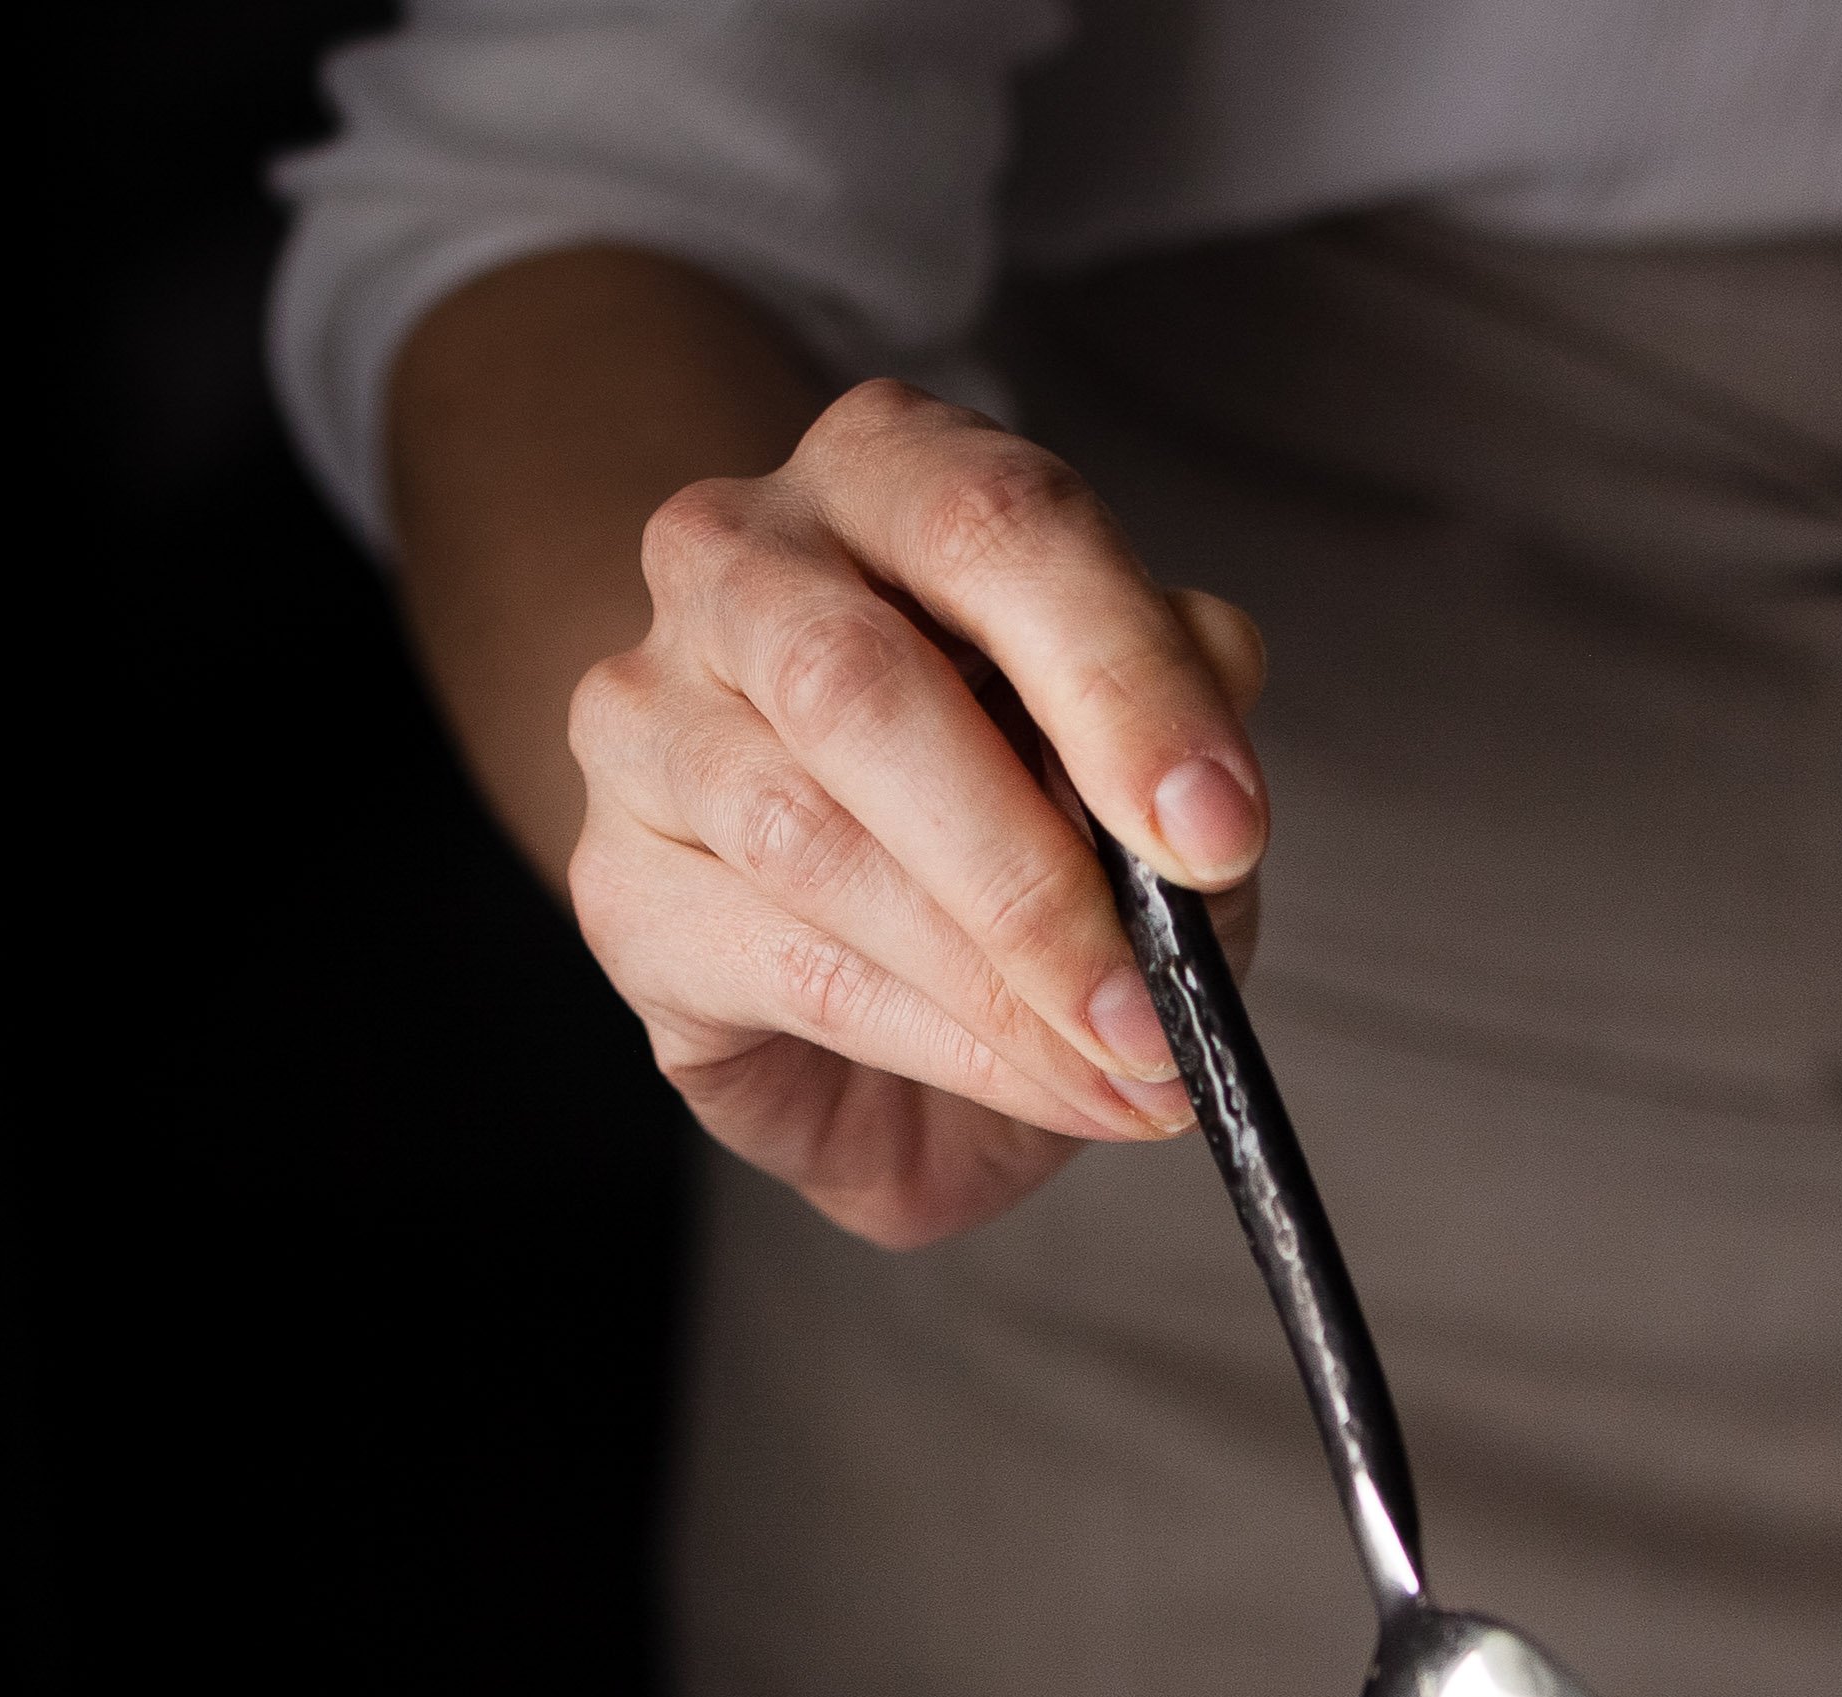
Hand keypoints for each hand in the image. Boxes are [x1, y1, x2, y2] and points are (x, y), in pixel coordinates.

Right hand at [564, 377, 1268, 1249]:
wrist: (879, 962)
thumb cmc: (1023, 815)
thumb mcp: (1142, 754)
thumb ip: (1180, 724)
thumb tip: (1201, 794)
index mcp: (886, 469)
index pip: (993, 524)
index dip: (1120, 681)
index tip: (1221, 833)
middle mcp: (736, 559)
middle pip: (860, 683)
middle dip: (1034, 875)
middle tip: (1156, 1010)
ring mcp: (647, 717)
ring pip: (810, 842)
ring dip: (998, 987)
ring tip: (1123, 1067)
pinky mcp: (621, 888)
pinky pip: (788, 967)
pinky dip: (944, 1043)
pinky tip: (1040, 1082)